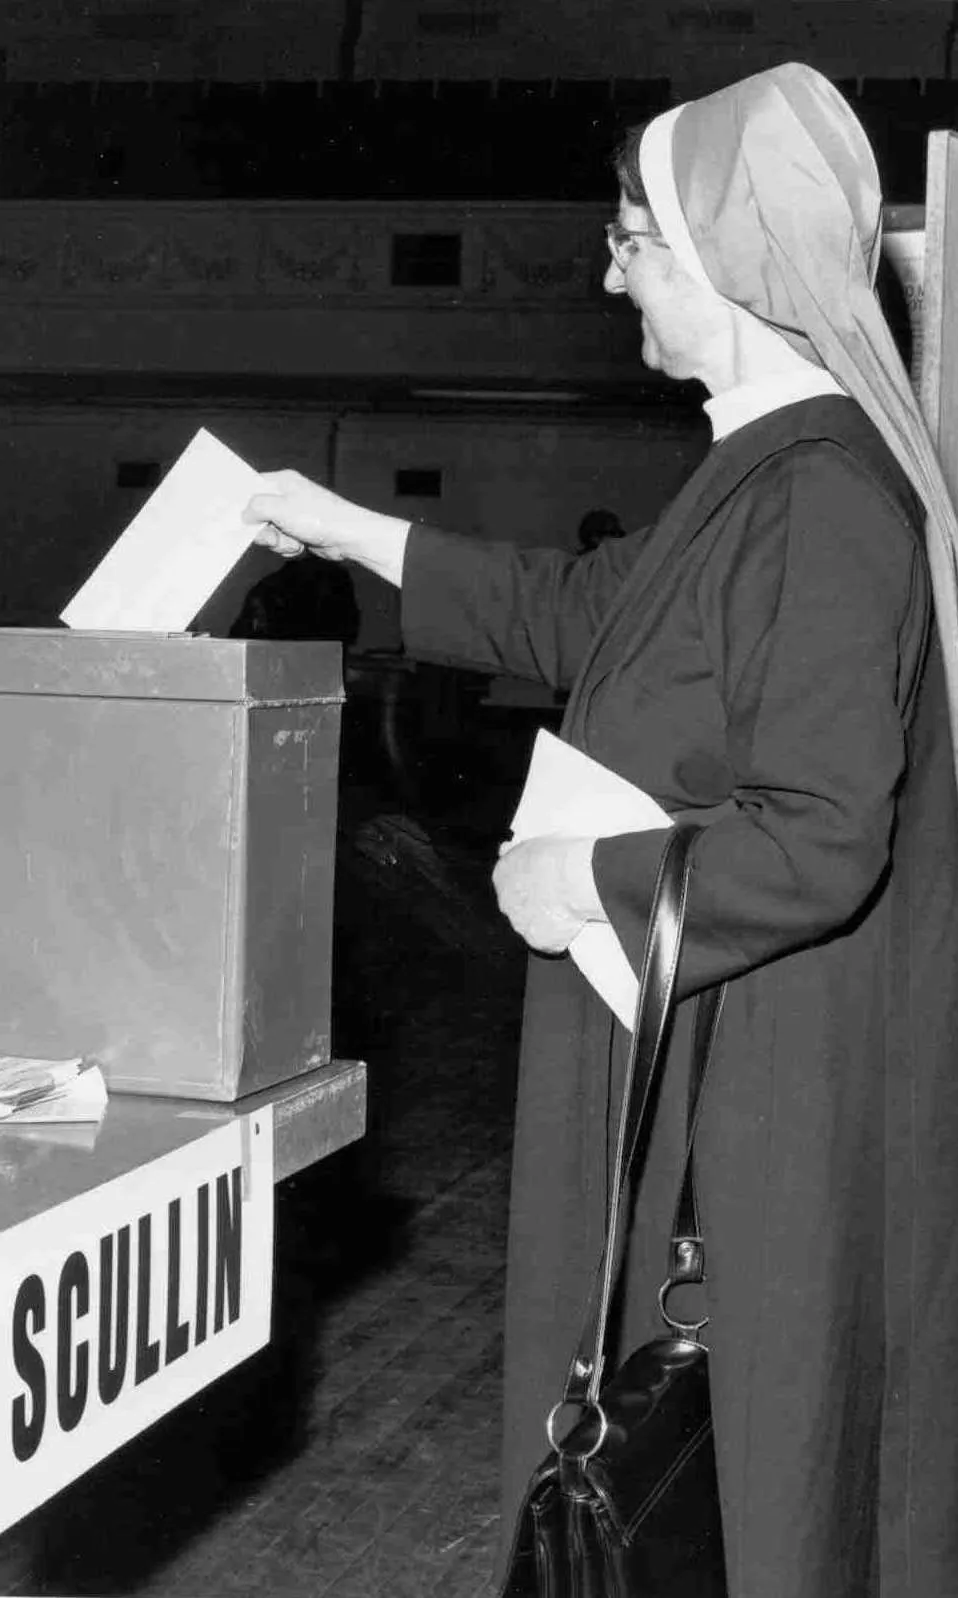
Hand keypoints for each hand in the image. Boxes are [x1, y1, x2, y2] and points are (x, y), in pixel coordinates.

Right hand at [244, 470, 361, 559]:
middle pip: (258, 514)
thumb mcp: (279, 507)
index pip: (253, 487)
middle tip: (273, 536)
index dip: (244, 503)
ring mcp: (294, 515)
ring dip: (278, 541)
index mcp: (282, 482)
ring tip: (293, 541)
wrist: (348, 537)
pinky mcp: (301, 532)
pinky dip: (288, 547)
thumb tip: (244, 514)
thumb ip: (256, 507)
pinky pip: (283, 541)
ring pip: (270, 531)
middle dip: (264, 530)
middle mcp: (287, 496)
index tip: (239, 519)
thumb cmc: (317, 517)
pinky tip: (300, 546)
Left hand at [492, 836, 605, 953]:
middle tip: (556, 896)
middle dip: (533, 904)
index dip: (527, 883)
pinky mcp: (538, 941)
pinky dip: (559, 936)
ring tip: (568, 909)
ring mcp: (521, 924)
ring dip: (546, 921)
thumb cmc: (559, 855)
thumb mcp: (534, 843)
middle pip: (517, 906)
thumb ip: (516, 852)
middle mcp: (506, 902)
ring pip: (532, 925)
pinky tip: (572, 925)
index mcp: (502, 874)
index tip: (542, 882)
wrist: (574, 878)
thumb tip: (504, 849)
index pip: (508, 882)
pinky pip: (549, 942)